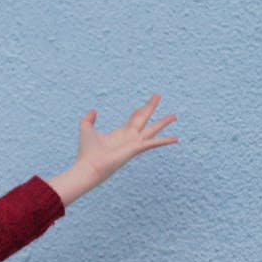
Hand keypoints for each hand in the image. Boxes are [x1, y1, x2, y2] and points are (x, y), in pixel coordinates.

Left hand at [48, 93, 178, 205]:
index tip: (142, 106)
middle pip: (143, 119)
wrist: (89, 166)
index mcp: (120, 134)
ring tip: (174, 115)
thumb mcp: (85, 129)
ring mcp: (134, 143)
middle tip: (158, 95)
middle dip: (150, 107)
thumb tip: (94, 111)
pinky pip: (154, 143)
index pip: (132, 121)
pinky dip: (165, 141)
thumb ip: (88, 119)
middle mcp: (129, 138)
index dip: (137, 112)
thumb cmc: (87, 152)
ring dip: (163, 122)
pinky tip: (176, 138)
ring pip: (152, 129)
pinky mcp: (136, 148)